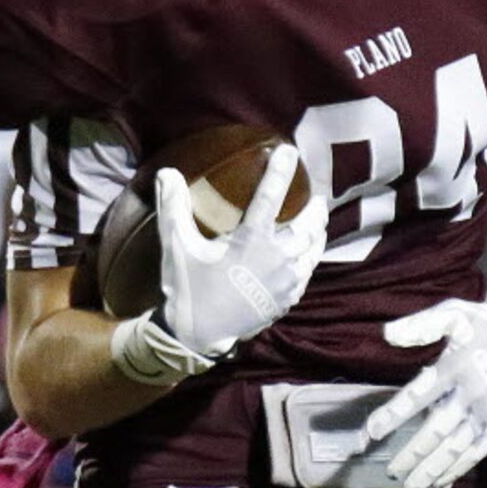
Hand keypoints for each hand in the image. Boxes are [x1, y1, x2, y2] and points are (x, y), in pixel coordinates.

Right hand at [157, 142, 327, 356]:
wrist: (196, 336)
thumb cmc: (187, 288)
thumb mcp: (177, 245)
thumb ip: (173, 207)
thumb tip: (167, 172)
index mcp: (251, 241)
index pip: (270, 197)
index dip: (280, 171)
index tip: (290, 151)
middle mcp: (275, 259)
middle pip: (306, 227)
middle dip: (314, 211)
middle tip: (317, 199)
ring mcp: (284, 283)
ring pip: (311, 253)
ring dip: (317, 236)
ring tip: (319, 225)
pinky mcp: (284, 302)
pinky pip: (305, 277)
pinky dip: (309, 262)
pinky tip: (306, 260)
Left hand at [366, 293, 486, 487]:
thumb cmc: (483, 326)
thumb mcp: (455, 313)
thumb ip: (422, 324)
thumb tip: (387, 334)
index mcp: (455, 368)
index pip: (418, 396)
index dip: (393, 415)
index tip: (370, 433)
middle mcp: (470, 394)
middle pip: (438, 430)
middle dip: (414, 453)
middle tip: (392, 471)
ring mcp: (485, 413)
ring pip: (458, 447)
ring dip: (435, 469)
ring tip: (412, 486)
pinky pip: (476, 452)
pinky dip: (458, 470)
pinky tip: (439, 484)